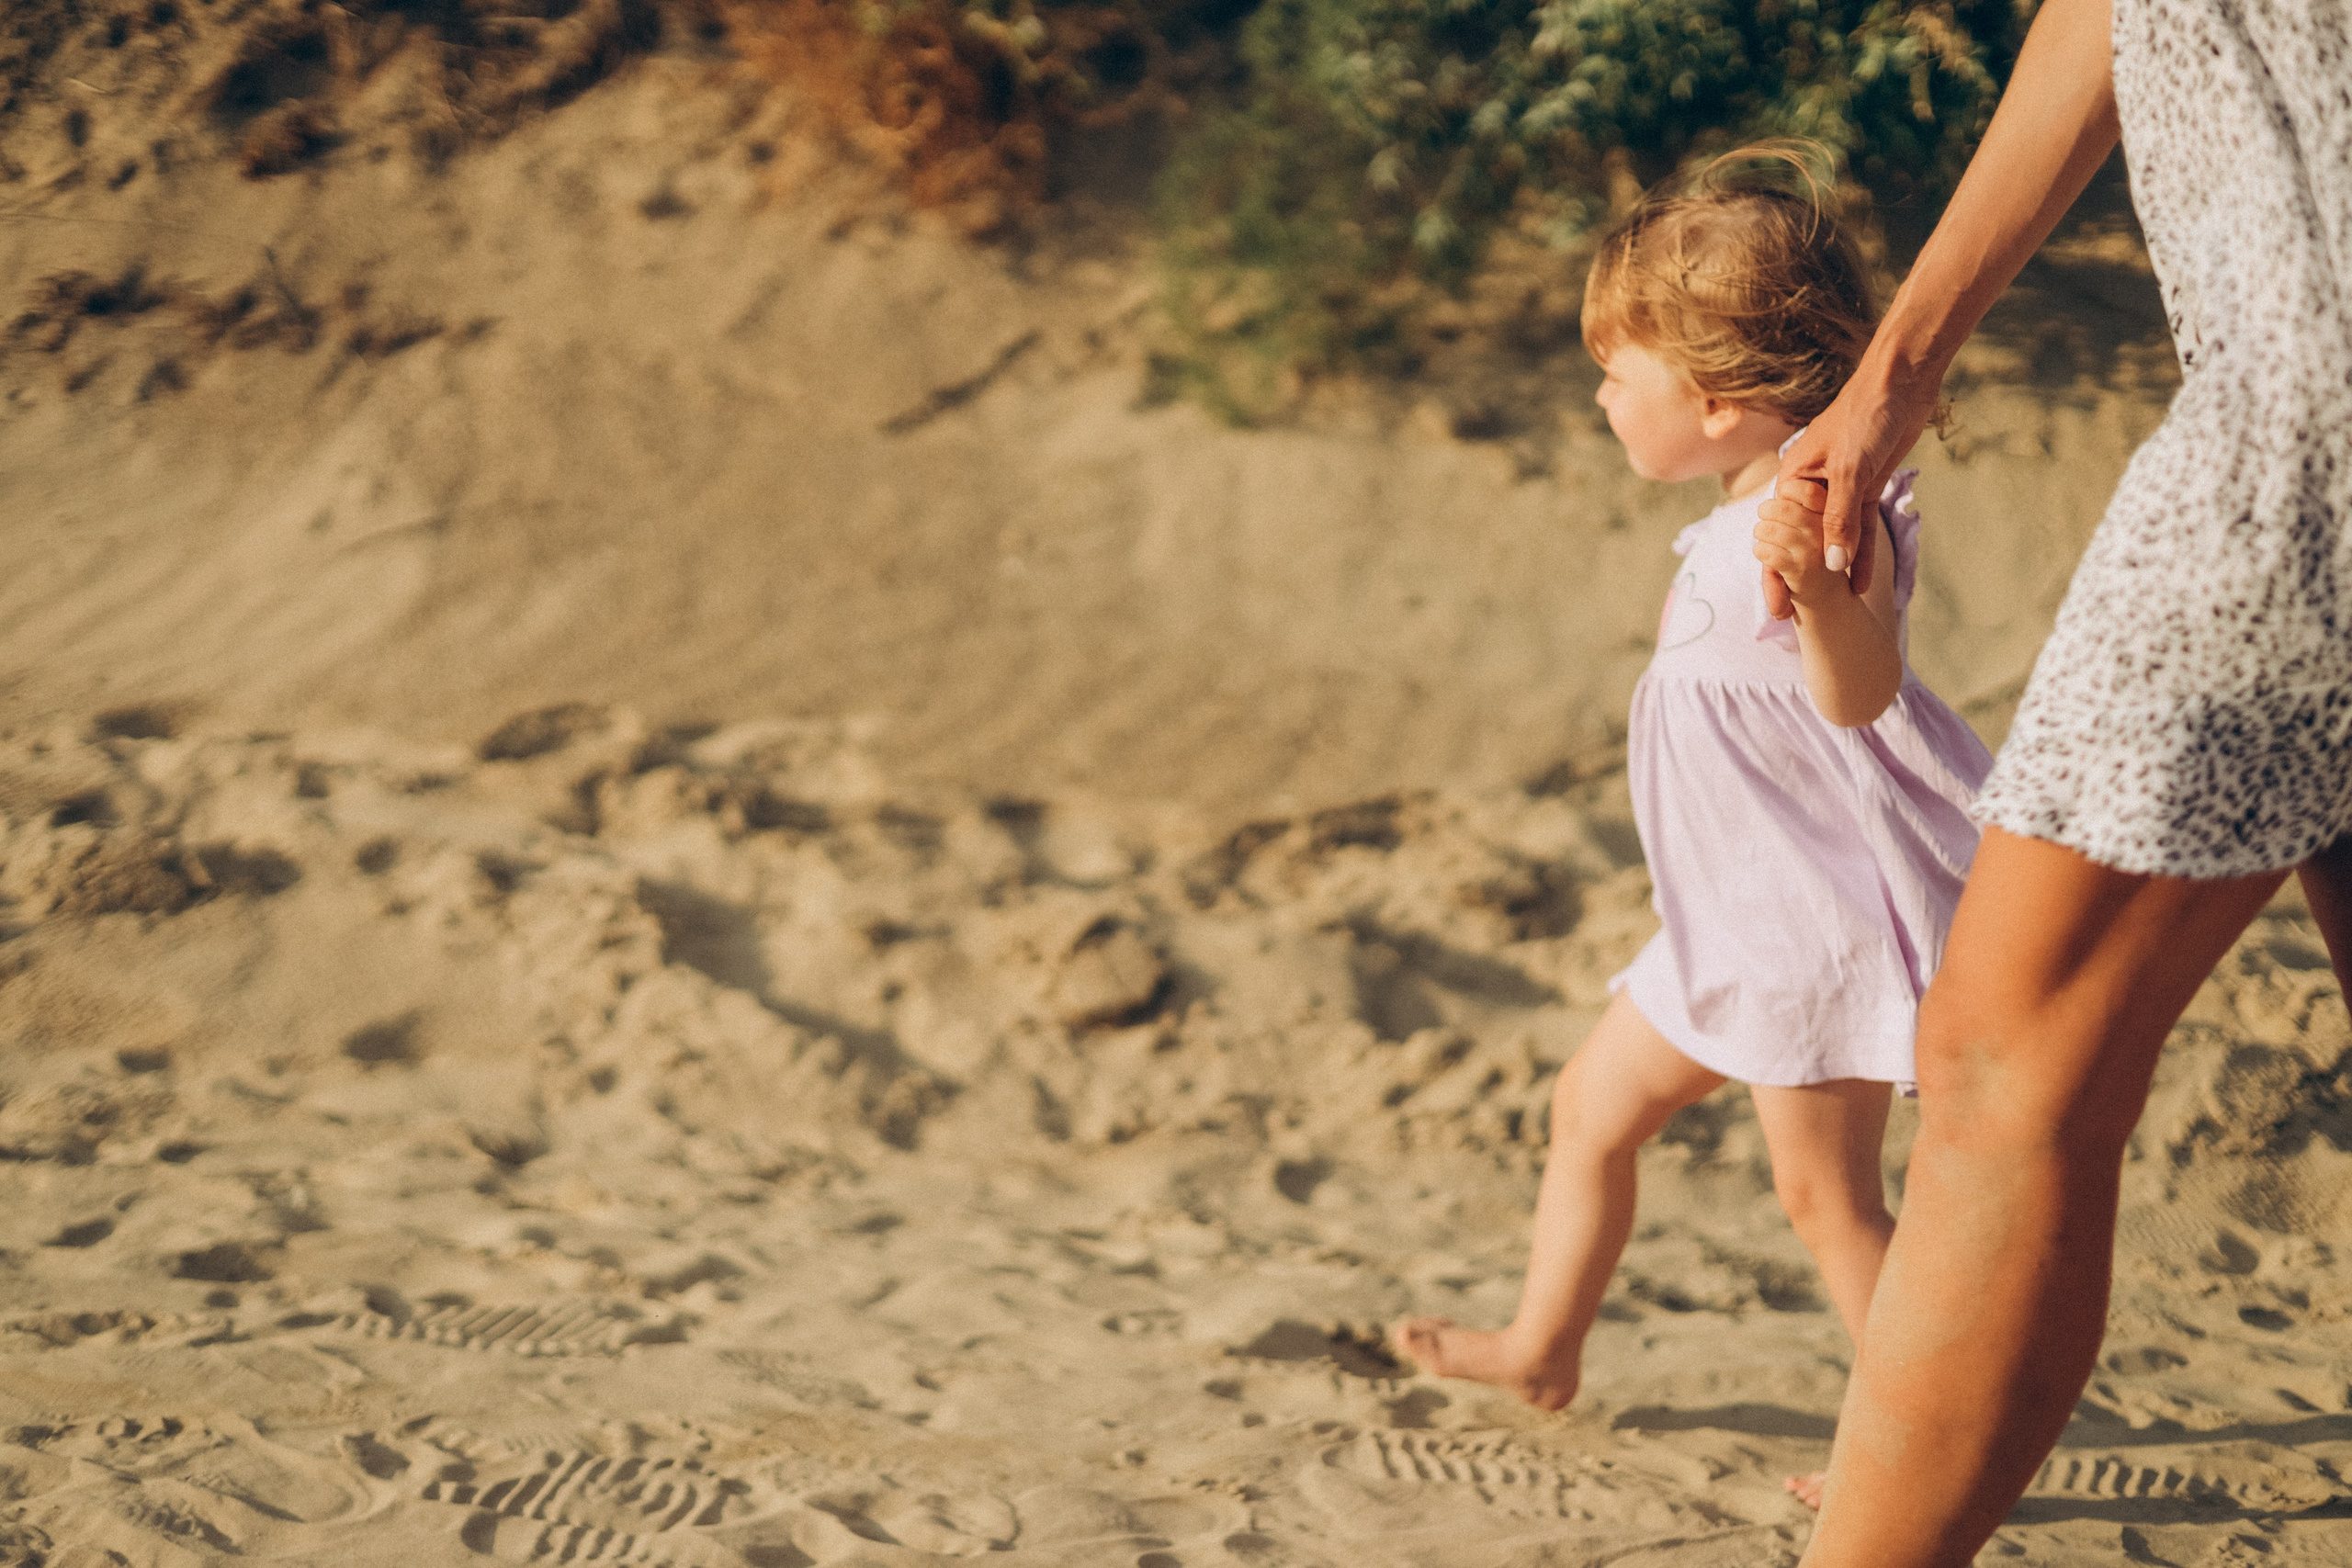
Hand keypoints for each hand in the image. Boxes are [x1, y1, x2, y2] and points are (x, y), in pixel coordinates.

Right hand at [1763, 365, 1940, 618]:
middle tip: (1795, 621)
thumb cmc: (1865, 415)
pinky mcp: (1864, 487)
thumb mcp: (1849, 471)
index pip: (1778, 536)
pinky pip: (1859, 528)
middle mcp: (1811, 488)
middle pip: (1801, 542)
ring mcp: (1838, 489)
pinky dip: (1862, 553)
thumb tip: (1831, 566)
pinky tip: (1862, 581)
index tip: (1779, 609)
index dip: (1776, 574)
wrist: (1901, 382)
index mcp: (1793, 479)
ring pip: (1832, 539)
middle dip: (1798, 580)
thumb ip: (1839, 521)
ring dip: (1834, 572)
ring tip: (1833, 609)